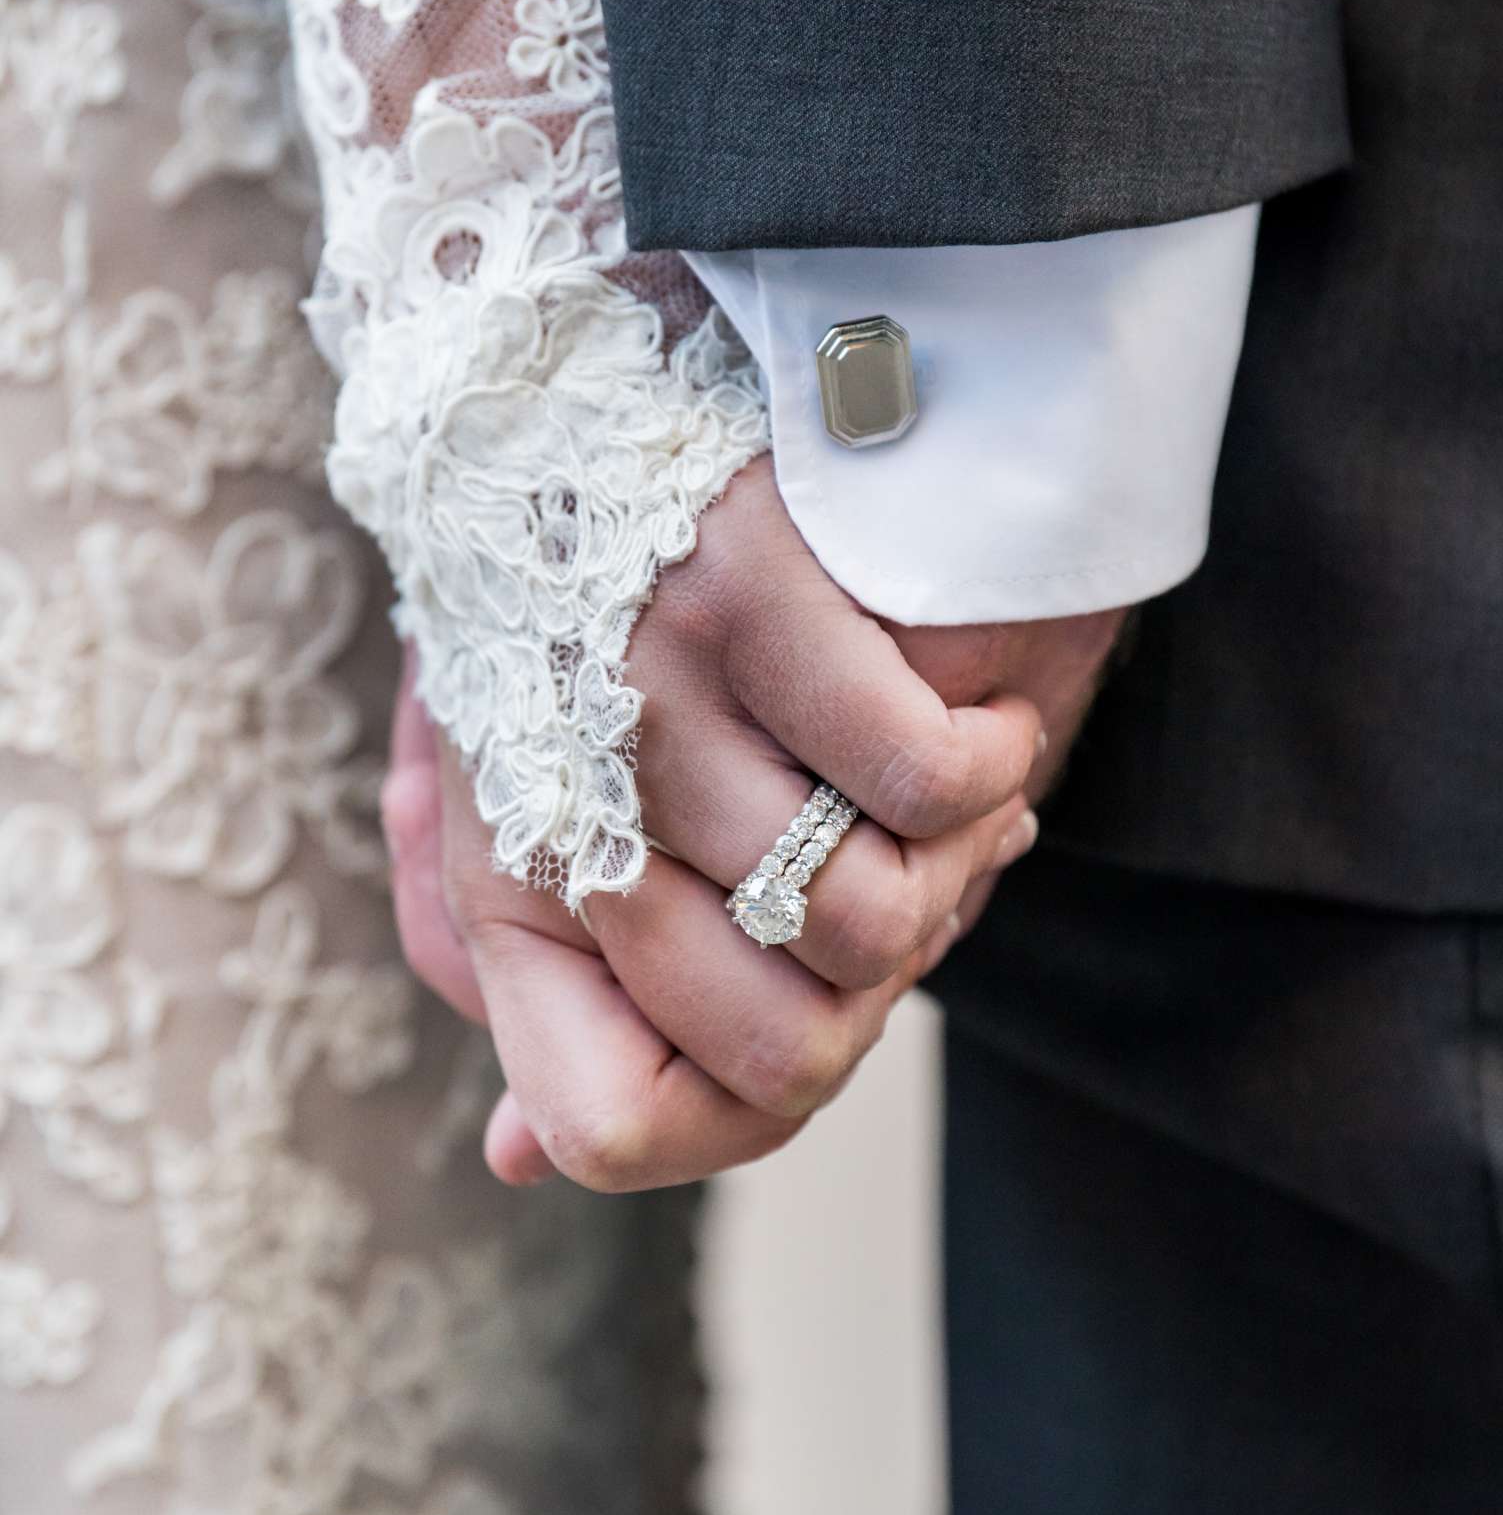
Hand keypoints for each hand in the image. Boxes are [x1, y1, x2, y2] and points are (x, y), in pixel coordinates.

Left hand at [384, 458, 1120, 1191]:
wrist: (609, 361)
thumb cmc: (618, 623)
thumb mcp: (556, 808)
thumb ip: (558, 992)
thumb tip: (520, 1153)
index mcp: (500, 877)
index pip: (613, 1128)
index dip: (738, 1111)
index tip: (807, 997)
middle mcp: (557, 801)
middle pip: (782, 1055)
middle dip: (880, 978)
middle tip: (907, 870)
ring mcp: (645, 696)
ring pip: (872, 925)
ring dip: (953, 863)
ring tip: (943, 769)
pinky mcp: (741, 593)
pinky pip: (926, 782)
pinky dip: (990, 759)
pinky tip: (974, 702)